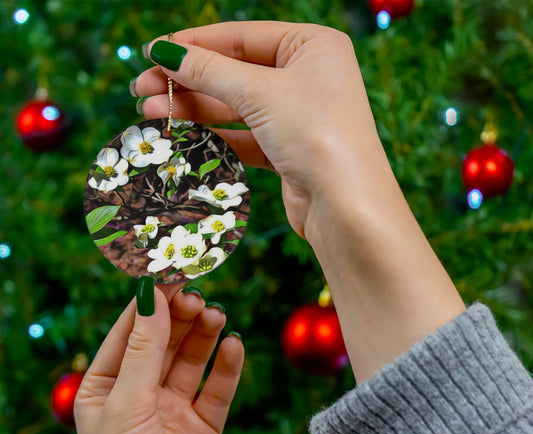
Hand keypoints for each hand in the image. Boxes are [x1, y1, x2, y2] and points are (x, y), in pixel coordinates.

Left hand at [75, 285, 243, 433]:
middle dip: (180, 316)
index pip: (130, 330)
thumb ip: (144, 348)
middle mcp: (140, 394)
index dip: (151, 300)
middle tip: (198, 296)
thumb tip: (152, 294)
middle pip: (164, 340)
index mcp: (106, 387)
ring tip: (216, 316)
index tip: (171, 271)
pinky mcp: (203, 427)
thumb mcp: (127, 404)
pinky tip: (234, 346)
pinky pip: (218, 388)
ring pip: (192, 359)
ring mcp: (173, 409)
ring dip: (204, 335)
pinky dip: (228, 366)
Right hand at [134, 22, 464, 382]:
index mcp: (312, 46)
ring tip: (150, 111)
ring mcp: (298, 116)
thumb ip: (209, 71)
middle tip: (142, 89)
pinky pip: (244, 135)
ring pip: (236, 107)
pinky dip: (213, 135)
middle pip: (235, 73)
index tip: (153, 53)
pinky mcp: (288, 150)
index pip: (242, 36)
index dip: (194, 44)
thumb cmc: (316, 135)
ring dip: (194, 109)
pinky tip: (181, 134)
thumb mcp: (260, 93)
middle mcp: (308, 77)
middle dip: (187, 81)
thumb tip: (164, 52)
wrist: (346, 207)